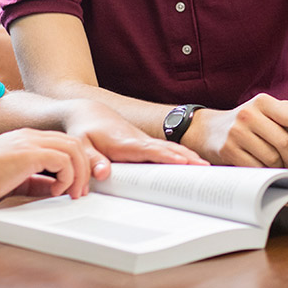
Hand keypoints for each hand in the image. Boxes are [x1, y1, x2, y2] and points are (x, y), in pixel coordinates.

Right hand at [0, 128, 102, 204]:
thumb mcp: (16, 180)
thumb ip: (37, 182)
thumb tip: (55, 189)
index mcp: (27, 139)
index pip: (63, 144)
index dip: (75, 164)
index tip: (75, 186)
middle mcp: (32, 136)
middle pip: (73, 144)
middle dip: (83, 169)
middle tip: (79, 191)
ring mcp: (31, 141)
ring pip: (73, 149)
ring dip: (78, 174)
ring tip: (72, 193)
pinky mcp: (30, 152)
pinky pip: (63, 160)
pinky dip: (67, 177)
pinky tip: (56, 191)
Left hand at [63, 100, 206, 167]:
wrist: (90, 113)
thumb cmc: (85, 131)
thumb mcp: (81, 146)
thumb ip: (92, 160)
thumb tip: (103, 174)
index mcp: (124, 143)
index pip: (149, 151)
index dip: (166, 157)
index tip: (182, 162)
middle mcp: (138, 140)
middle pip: (166, 149)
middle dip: (186, 157)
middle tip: (204, 167)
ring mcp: (144, 141)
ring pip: (170, 148)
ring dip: (188, 156)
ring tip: (206, 167)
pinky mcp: (146, 144)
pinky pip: (167, 149)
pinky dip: (182, 155)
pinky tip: (193, 163)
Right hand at [183, 94, 287, 167]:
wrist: (208, 129)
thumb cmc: (247, 122)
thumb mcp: (264, 111)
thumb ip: (287, 116)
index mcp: (262, 101)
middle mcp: (249, 114)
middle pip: (284, 142)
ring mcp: (236, 132)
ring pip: (272, 157)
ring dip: (281, 166)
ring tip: (281, 164)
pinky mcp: (228, 149)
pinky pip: (257, 166)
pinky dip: (266, 171)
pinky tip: (266, 167)